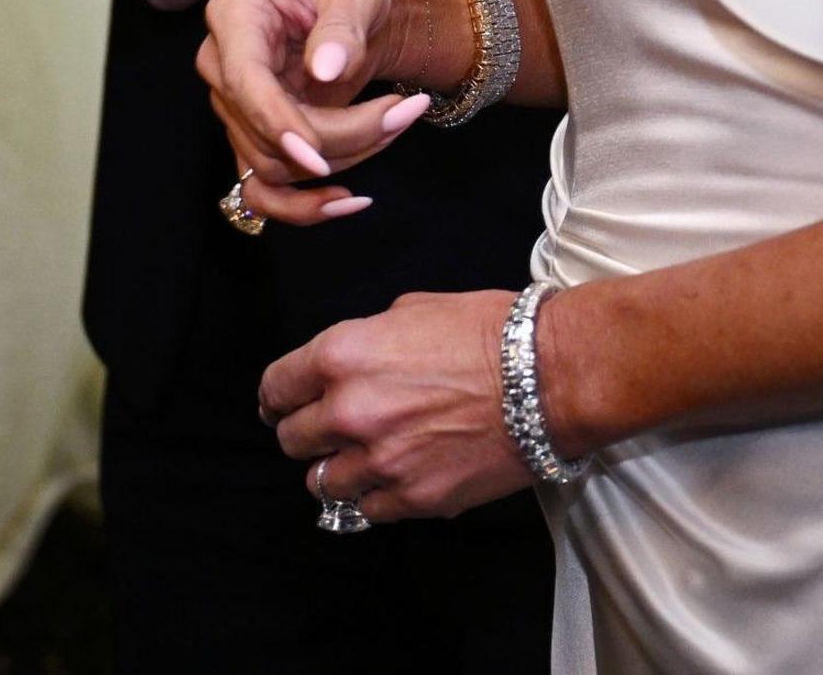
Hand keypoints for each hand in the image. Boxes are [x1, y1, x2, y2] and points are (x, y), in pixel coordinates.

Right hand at [194, 0, 433, 225]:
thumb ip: (342, 24)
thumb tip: (324, 69)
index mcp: (235, 15)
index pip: (243, 81)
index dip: (277, 122)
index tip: (320, 157)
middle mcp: (223, 64)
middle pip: (264, 133)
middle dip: (342, 136)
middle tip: (406, 110)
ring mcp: (236, 106)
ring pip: (275, 166)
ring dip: (345, 159)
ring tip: (397, 122)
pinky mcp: (255, 136)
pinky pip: (266, 191)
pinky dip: (305, 207)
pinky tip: (352, 201)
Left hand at [261, 288, 534, 522]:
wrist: (546, 377)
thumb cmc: (485, 332)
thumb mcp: (408, 310)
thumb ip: (364, 342)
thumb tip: (352, 364)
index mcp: (339, 356)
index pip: (276, 389)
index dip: (277, 399)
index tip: (280, 406)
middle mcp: (348, 412)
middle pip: (292, 440)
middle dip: (304, 434)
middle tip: (323, 433)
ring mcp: (380, 461)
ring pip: (323, 483)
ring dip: (335, 471)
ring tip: (356, 462)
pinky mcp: (415, 497)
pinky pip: (368, 511)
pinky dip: (373, 498)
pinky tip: (389, 481)